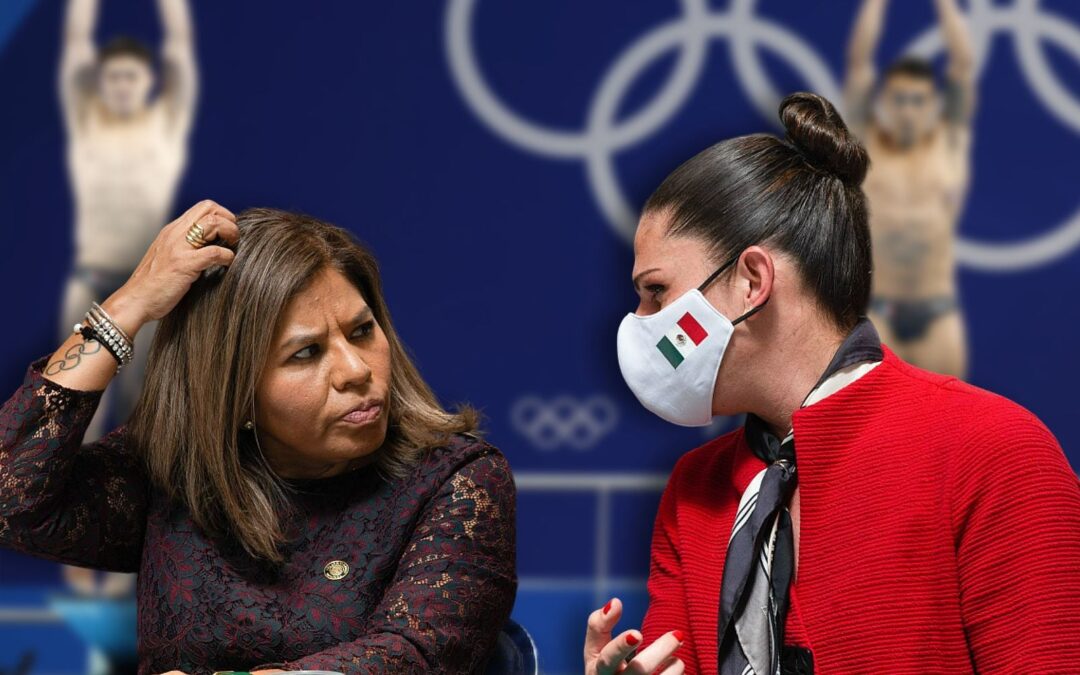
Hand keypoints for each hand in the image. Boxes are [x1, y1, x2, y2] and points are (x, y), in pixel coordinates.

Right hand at [104, 199, 238, 335]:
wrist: (134, 301)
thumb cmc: (154, 285)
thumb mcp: (168, 256)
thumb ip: (185, 247)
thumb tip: (211, 245)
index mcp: (172, 230)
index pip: (203, 207)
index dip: (222, 215)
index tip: (228, 232)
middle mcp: (175, 233)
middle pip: (209, 207)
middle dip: (229, 219)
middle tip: (234, 238)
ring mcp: (179, 247)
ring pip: (213, 223)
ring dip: (230, 233)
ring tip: (233, 248)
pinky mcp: (184, 264)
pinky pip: (214, 252)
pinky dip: (227, 257)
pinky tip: (228, 265)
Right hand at [585, 597, 684, 673]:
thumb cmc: (606, 667)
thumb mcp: (595, 649)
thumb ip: (600, 624)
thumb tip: (615, 602)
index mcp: (598, 671)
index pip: (608, 659)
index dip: (621, 646)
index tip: (637, 634)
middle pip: (640, 669)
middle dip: (662, 649)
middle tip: (678, 634)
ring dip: (675, 665)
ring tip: (675, 658)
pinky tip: (675, 670)